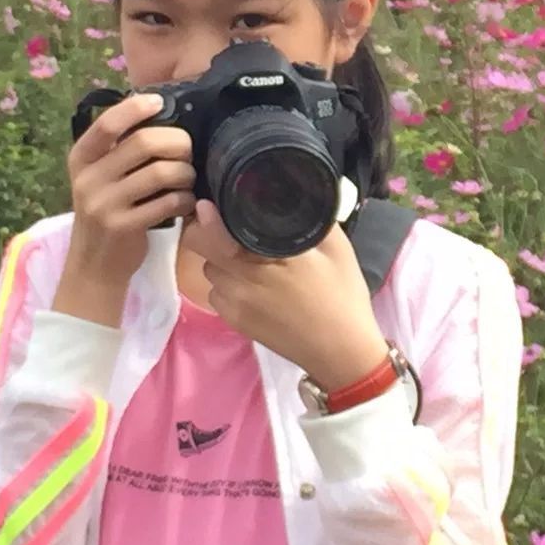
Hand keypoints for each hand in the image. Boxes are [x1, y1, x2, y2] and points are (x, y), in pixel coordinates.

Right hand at [54, 93, 196, 325]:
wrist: (93, 265)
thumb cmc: (105, 212)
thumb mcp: (100, 177)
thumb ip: (119, 150)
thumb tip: (162, 114)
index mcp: (82, 157)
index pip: (108, 122)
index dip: (136, 108)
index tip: (159, 101)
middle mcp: (88, 177)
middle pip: (144, 143)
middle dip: (177, 143)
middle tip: (188, 152)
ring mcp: (103, 203)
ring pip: (161, 172)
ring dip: (185, 173)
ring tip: (188, 179)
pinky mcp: (123, 227)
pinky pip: (167, 203)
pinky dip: (185, 200)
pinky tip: (186, 202)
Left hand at [180, 200, 388, 391]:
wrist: (341, 352)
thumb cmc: (341, 296)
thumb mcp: (336, 249)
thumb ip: (311, 218)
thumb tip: (296, 192)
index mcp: (264, 259)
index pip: (214, 236)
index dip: (206, 218)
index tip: (208, 204)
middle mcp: (241, 282)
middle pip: (202, 250)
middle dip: (211, 234)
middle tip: (229, 226)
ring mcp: (235, 305)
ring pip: (208, 270)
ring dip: (219, 260)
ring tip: (244, 255)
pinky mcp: (235, 323)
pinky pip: (215, 293)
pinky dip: (225, 284)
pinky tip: (249, 282)